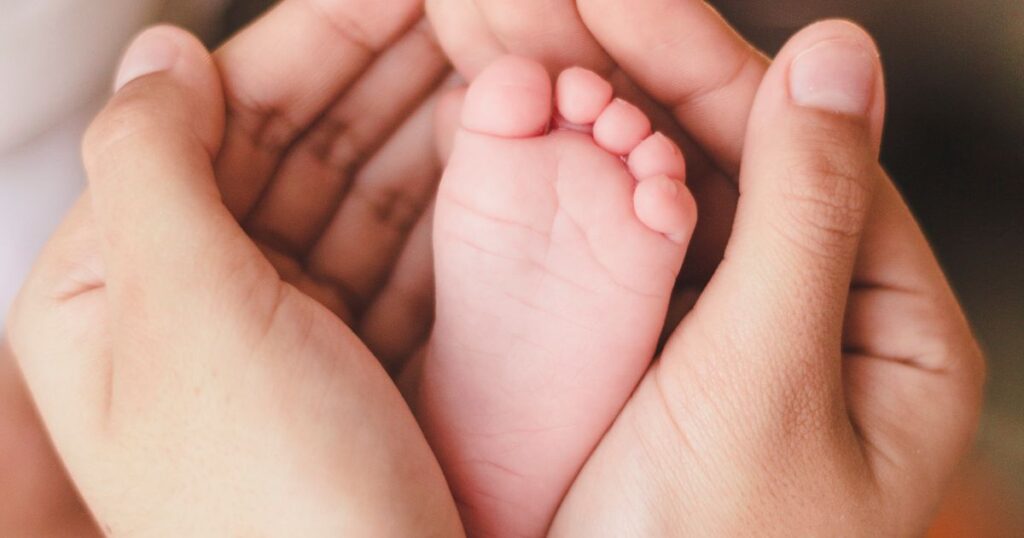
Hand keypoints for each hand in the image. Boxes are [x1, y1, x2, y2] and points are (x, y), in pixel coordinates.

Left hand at [7, 1, 462, 533]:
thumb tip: (161, 53)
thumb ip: (157, 167)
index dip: (310, 35)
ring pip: (356, 192)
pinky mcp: (352, 364)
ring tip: (502, 69)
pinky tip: (494, 157)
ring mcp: (281, 333)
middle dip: (383, 70)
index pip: (214, 113)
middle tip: (472, 14)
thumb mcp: (184, 318)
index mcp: (115, 282)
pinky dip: (446, 202)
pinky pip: (399, 252)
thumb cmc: (264, 505)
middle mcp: (193, 303)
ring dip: (424, 127)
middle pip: (295, 144)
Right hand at [428, 1, 983, 533]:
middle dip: (650, 80)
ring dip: (617, 124)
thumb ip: (808, 218)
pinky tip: (544, 145)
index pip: (810, 152)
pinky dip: (597, 198)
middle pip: (748, 168)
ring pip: (691, 205)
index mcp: (894, 334)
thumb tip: (845, 53)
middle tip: (558, 3)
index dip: (711, 63)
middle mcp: (831, 331)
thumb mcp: (762, 384)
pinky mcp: (677, 375)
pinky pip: (647, 260)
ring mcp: (748, 351)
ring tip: (537, 51)